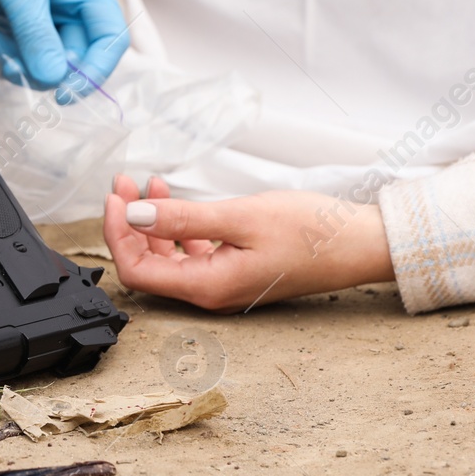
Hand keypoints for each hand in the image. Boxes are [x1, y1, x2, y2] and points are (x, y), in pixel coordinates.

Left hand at [0, 0, 128, 97]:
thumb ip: (35, 30)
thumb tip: (52, 77)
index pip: (109, 39)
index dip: (95, 71)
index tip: (65, 92)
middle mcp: (66, 3)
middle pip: (73, 58)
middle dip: (45, 68)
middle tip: (14, 62)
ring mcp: (36, 14)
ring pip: (41, 62)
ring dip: (17, 63)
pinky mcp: (8, 20)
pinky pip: (14, 54)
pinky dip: (0, 55)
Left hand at [102, 175, 394, 311]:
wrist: (360, 244)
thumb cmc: (311, 232)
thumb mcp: (240, 218)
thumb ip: (183, 219)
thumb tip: (133, 216)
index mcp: (207, 287)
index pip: (137, 271)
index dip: (116, 234)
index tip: (115, 197)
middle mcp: (210, 293)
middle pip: (148, 265)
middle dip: (129, 223)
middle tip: (124, 182)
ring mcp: (223, 283)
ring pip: (169, 258)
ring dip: (152, 222)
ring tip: (148, 184)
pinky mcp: (235, 270)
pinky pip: (192, 253)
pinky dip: (177, 227)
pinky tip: (178, 201)